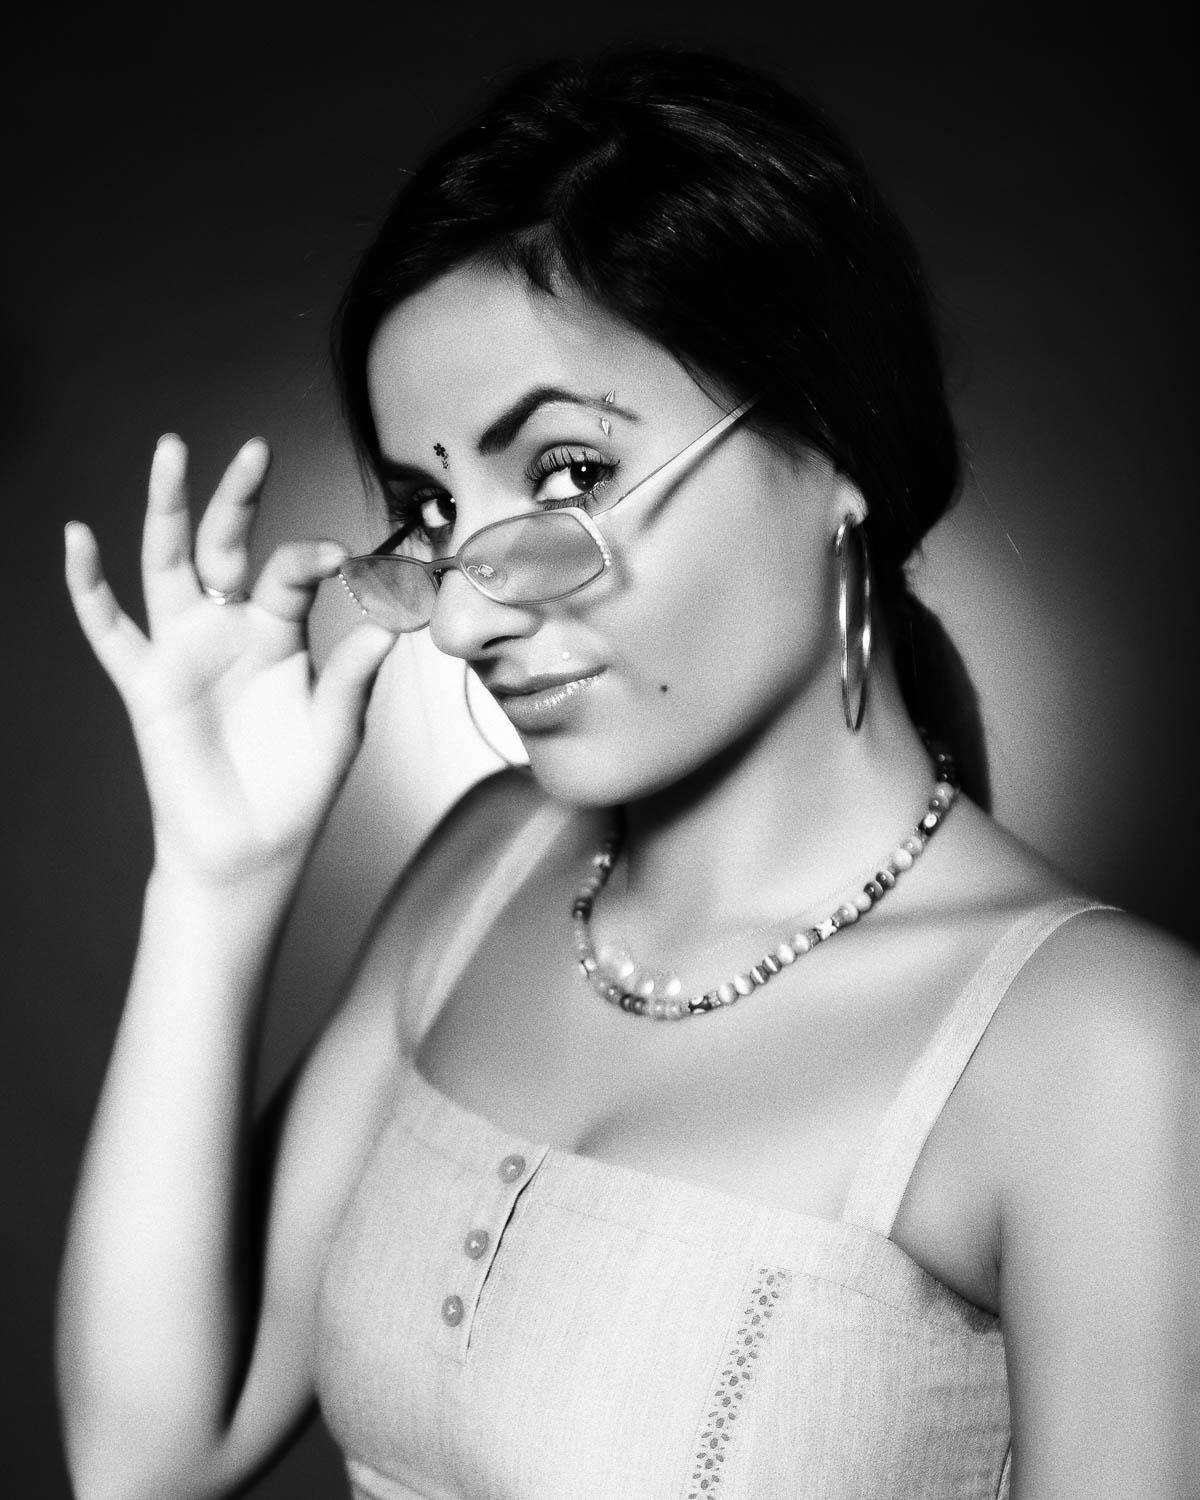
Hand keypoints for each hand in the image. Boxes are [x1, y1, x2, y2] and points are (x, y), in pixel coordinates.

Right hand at [65, 435, 396, 885]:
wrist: (251, 847)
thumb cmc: (299, 786)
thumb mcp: (338, 727)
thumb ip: (356, 674)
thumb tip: (391, 623)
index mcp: (281, 630)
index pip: (292, 570)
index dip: (314, 557)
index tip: (345, 558)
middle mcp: (229, 626)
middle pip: (228, 544)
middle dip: (239, 497)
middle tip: (254, 449)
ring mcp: (184, 649)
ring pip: (167, 562)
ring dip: (166, 508)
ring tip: (169, 451)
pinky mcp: (146, 682)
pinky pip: (109, 628)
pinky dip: (87, 585)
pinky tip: (77, 537)